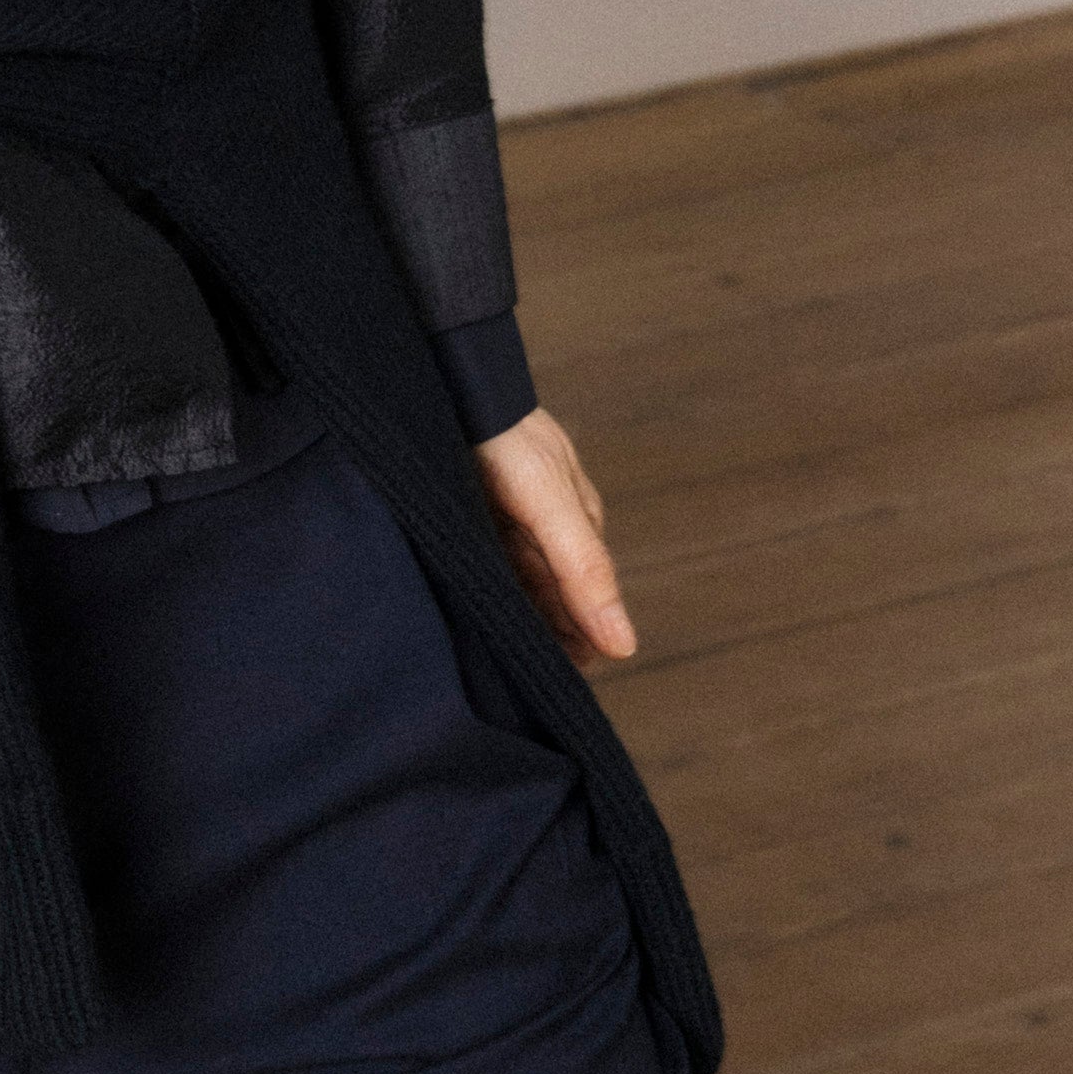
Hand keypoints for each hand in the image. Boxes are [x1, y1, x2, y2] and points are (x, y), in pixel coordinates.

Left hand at [474, 409, 637, 665]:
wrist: (449, 384)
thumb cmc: (506, 437)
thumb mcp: (551, 506)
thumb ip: (584, 571)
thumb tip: (623, 646)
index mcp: (577, 527)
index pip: (583, 607)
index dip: (572, 648)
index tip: (550, 690)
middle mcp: (543, 532)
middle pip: (547, 604)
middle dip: (535, 640)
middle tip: (511, 683)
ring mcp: (504, 525)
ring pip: (510, 592)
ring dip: (503, 619)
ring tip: (484, 662)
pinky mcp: (468, 520)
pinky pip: (478, 571)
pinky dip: (475, 594)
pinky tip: (459, 619)